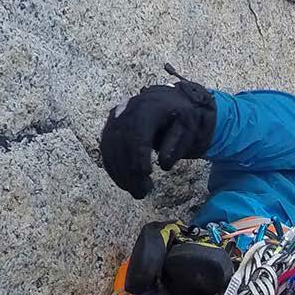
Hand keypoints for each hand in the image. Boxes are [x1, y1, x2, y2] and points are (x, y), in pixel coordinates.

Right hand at [99, 81, 215, 198]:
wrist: (166, 100)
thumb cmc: (179, 115)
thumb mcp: (188, 126)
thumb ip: (178, 144)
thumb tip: (164, 165)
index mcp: (148, 107)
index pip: (138, 134)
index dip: (139, 156)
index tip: (147, 175)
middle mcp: (126, 110)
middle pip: (122, 144)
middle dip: (129, 172)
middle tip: (141, 193)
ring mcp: (114, 119)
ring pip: (110, 149)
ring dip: (120, 174)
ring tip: (136, 191)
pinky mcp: (109, 128)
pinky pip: (106, 151)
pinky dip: (113, 169)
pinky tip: (125, 183)